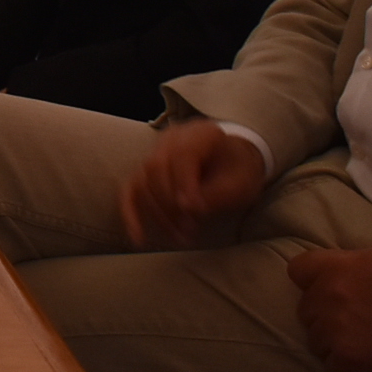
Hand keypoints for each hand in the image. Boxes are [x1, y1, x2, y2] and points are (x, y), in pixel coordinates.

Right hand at [120, 121, 268, 247]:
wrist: (234, 163)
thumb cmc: (239, 173)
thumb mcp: (240, 184)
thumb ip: (215, 194)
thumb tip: (187, 209)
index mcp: (201, 133)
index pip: (183, 154)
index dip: (185, 183)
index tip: (196, 210)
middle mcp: (172, 138)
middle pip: (156, 168)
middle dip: (170, 204)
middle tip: (189, 231)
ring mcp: (155, 152)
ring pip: (143, 182)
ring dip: (157, 214)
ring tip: (179, 238)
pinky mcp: (146, 170)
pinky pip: (131, 190)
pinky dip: (131, 213)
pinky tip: (138, 237)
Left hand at [283, 243, 371, 371]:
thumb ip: (363, 258)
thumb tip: (353, 264)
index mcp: (336, 268)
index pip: (298, 270)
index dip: (312, 281)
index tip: (329, 290)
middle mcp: (329, 297)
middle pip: (307, 311)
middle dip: (326, 317)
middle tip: (355, 323)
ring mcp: (336, 331)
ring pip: (317, 343)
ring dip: (335, 345)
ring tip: (365, 345)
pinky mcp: (349, 362)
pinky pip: (333, 370)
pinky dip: (347, 371)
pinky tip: (368, 366)